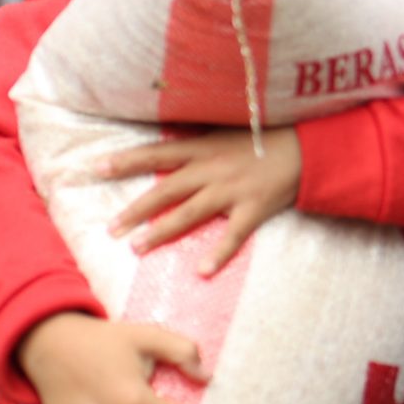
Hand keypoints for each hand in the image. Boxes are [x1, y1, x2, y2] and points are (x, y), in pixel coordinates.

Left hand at [103, 126, 302, 273]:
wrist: (307, 148)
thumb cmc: (265, 138)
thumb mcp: (227, 132)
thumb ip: (198, 143)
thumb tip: (165, 149)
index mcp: (204, 148)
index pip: (158, 153)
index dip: (127, 160)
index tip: (97, 167)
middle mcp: (213, 168)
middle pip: (166, 190)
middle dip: (135, 209)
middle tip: (110, 228)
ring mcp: (233, 190)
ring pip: (190, 213)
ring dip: (161, 231)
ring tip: (136, 248)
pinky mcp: (254, 208)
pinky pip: (233, 234)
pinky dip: (219, 253)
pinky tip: (202, 271)